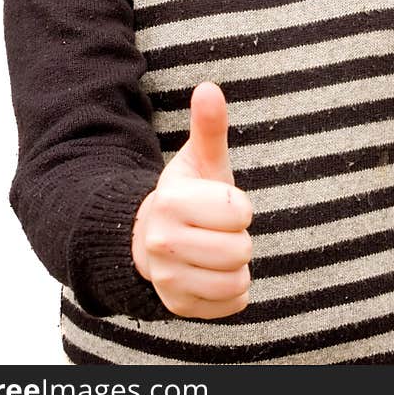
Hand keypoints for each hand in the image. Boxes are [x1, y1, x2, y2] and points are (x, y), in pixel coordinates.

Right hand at [132, 81, 252, 318]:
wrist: (153, 238)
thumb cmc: (191, 195)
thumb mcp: (200, 161)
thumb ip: (209, 127)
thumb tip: (209, 87)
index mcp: (171, 202)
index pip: (238, 211)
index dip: (239, 207)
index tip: (223, 205)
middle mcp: (161, 243)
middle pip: (240, 249)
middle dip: (239, 238)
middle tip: (219, 229)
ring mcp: (166, 278)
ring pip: (236, 279)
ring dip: (238, 265)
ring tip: (218, 250)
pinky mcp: (177, 307)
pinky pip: (232, 304)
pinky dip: (234, 291)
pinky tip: (215, 273)